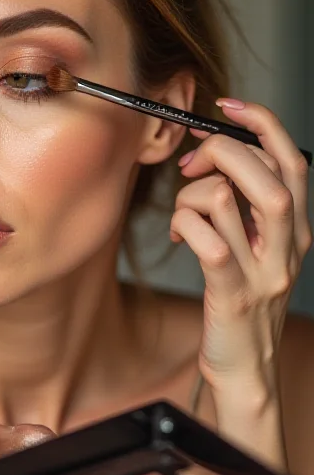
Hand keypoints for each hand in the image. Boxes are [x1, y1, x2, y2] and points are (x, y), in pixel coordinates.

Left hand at [170, 99, 311, 463]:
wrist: (246, 367)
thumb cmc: (242, 299)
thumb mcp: (256, 247)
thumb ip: (246, 204)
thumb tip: (214, 154)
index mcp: (297, 228)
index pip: (292, 159)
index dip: (261, 123)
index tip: (225, 107)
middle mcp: (288, 246)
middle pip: (266, 173)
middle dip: (220, 152)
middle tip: (192, 166)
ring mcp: (263, 272)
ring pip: (226, 198)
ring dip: (190, 196)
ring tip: (184, 216)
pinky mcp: (233, 294)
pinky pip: (206, 242)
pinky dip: (183, 226)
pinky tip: (178, 237)